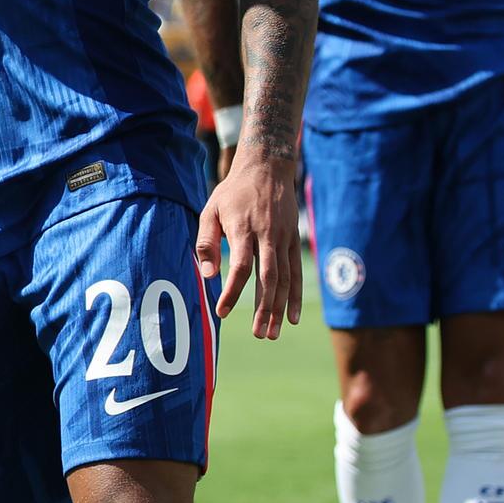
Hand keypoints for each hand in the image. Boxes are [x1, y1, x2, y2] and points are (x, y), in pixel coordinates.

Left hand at [194, 144, 302, 340]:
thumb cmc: (233, 192)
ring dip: (280, 308)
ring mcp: (285, 239)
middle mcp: (268, 236)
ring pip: (286, 279)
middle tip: (258, 334)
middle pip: (268, 278)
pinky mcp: (295, 240)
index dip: (232, 292)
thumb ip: (206, 242)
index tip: (221, 312)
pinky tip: (291, 316)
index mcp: (244, 229)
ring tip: (272, 332)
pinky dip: (295, 296)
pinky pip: (297, 272)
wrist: (267, 168)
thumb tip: (207, 275)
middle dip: (264, 308)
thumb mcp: (211, 210)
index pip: (240, 267)